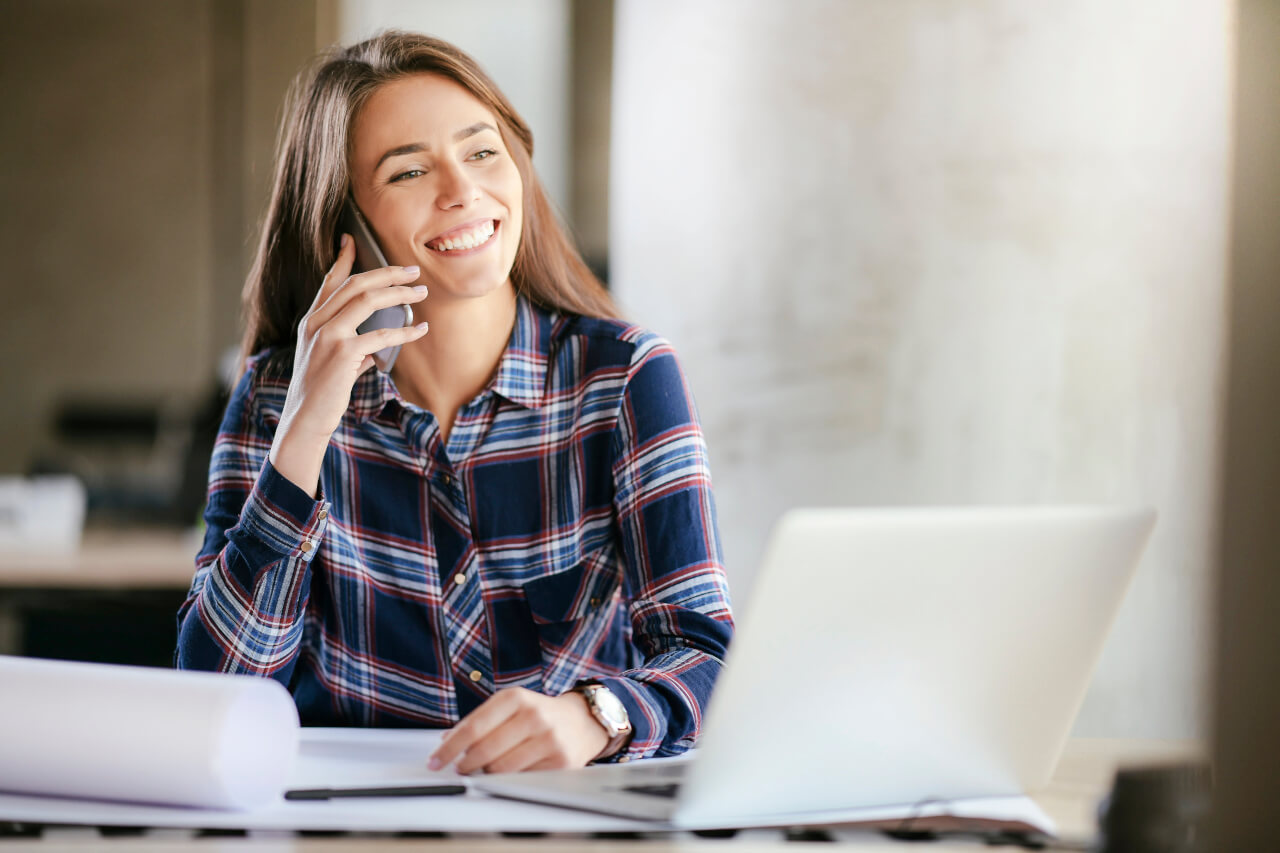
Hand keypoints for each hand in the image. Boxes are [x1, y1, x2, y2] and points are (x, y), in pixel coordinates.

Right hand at [269, 234, 428, 494]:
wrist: (304, 419)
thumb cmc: (320, 393)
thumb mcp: (329, 363)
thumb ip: (350, 349)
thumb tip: (375, 350)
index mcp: (311, 321)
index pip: (328, 281)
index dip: (342, 259)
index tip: (352, 239)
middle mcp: (317, 322)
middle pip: (356, 284)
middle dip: (387, 273)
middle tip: (413, 271)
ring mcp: (328, 336)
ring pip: (367, 300)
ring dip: (399, 293)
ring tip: (421, 291)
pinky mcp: (342, 353)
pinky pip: (380, 336)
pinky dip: (404, 331)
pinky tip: (420, 329)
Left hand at [427, 687, 608, 774]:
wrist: (583, 721)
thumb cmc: (539, 715)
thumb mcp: (511, 706)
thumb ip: (480, 720)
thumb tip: (446, 740)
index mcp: (516, 698)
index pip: (473, 727)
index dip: (450, 747)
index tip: (435, 760)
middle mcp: (533, 716)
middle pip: (484, 750)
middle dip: (465, 764)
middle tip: (459, 768)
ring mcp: (548, 739)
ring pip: (501, 768)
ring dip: (485, 773)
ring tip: (485, 769)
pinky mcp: (560, 762)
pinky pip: (521, 779)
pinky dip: (508, 780)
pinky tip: (508, 772)